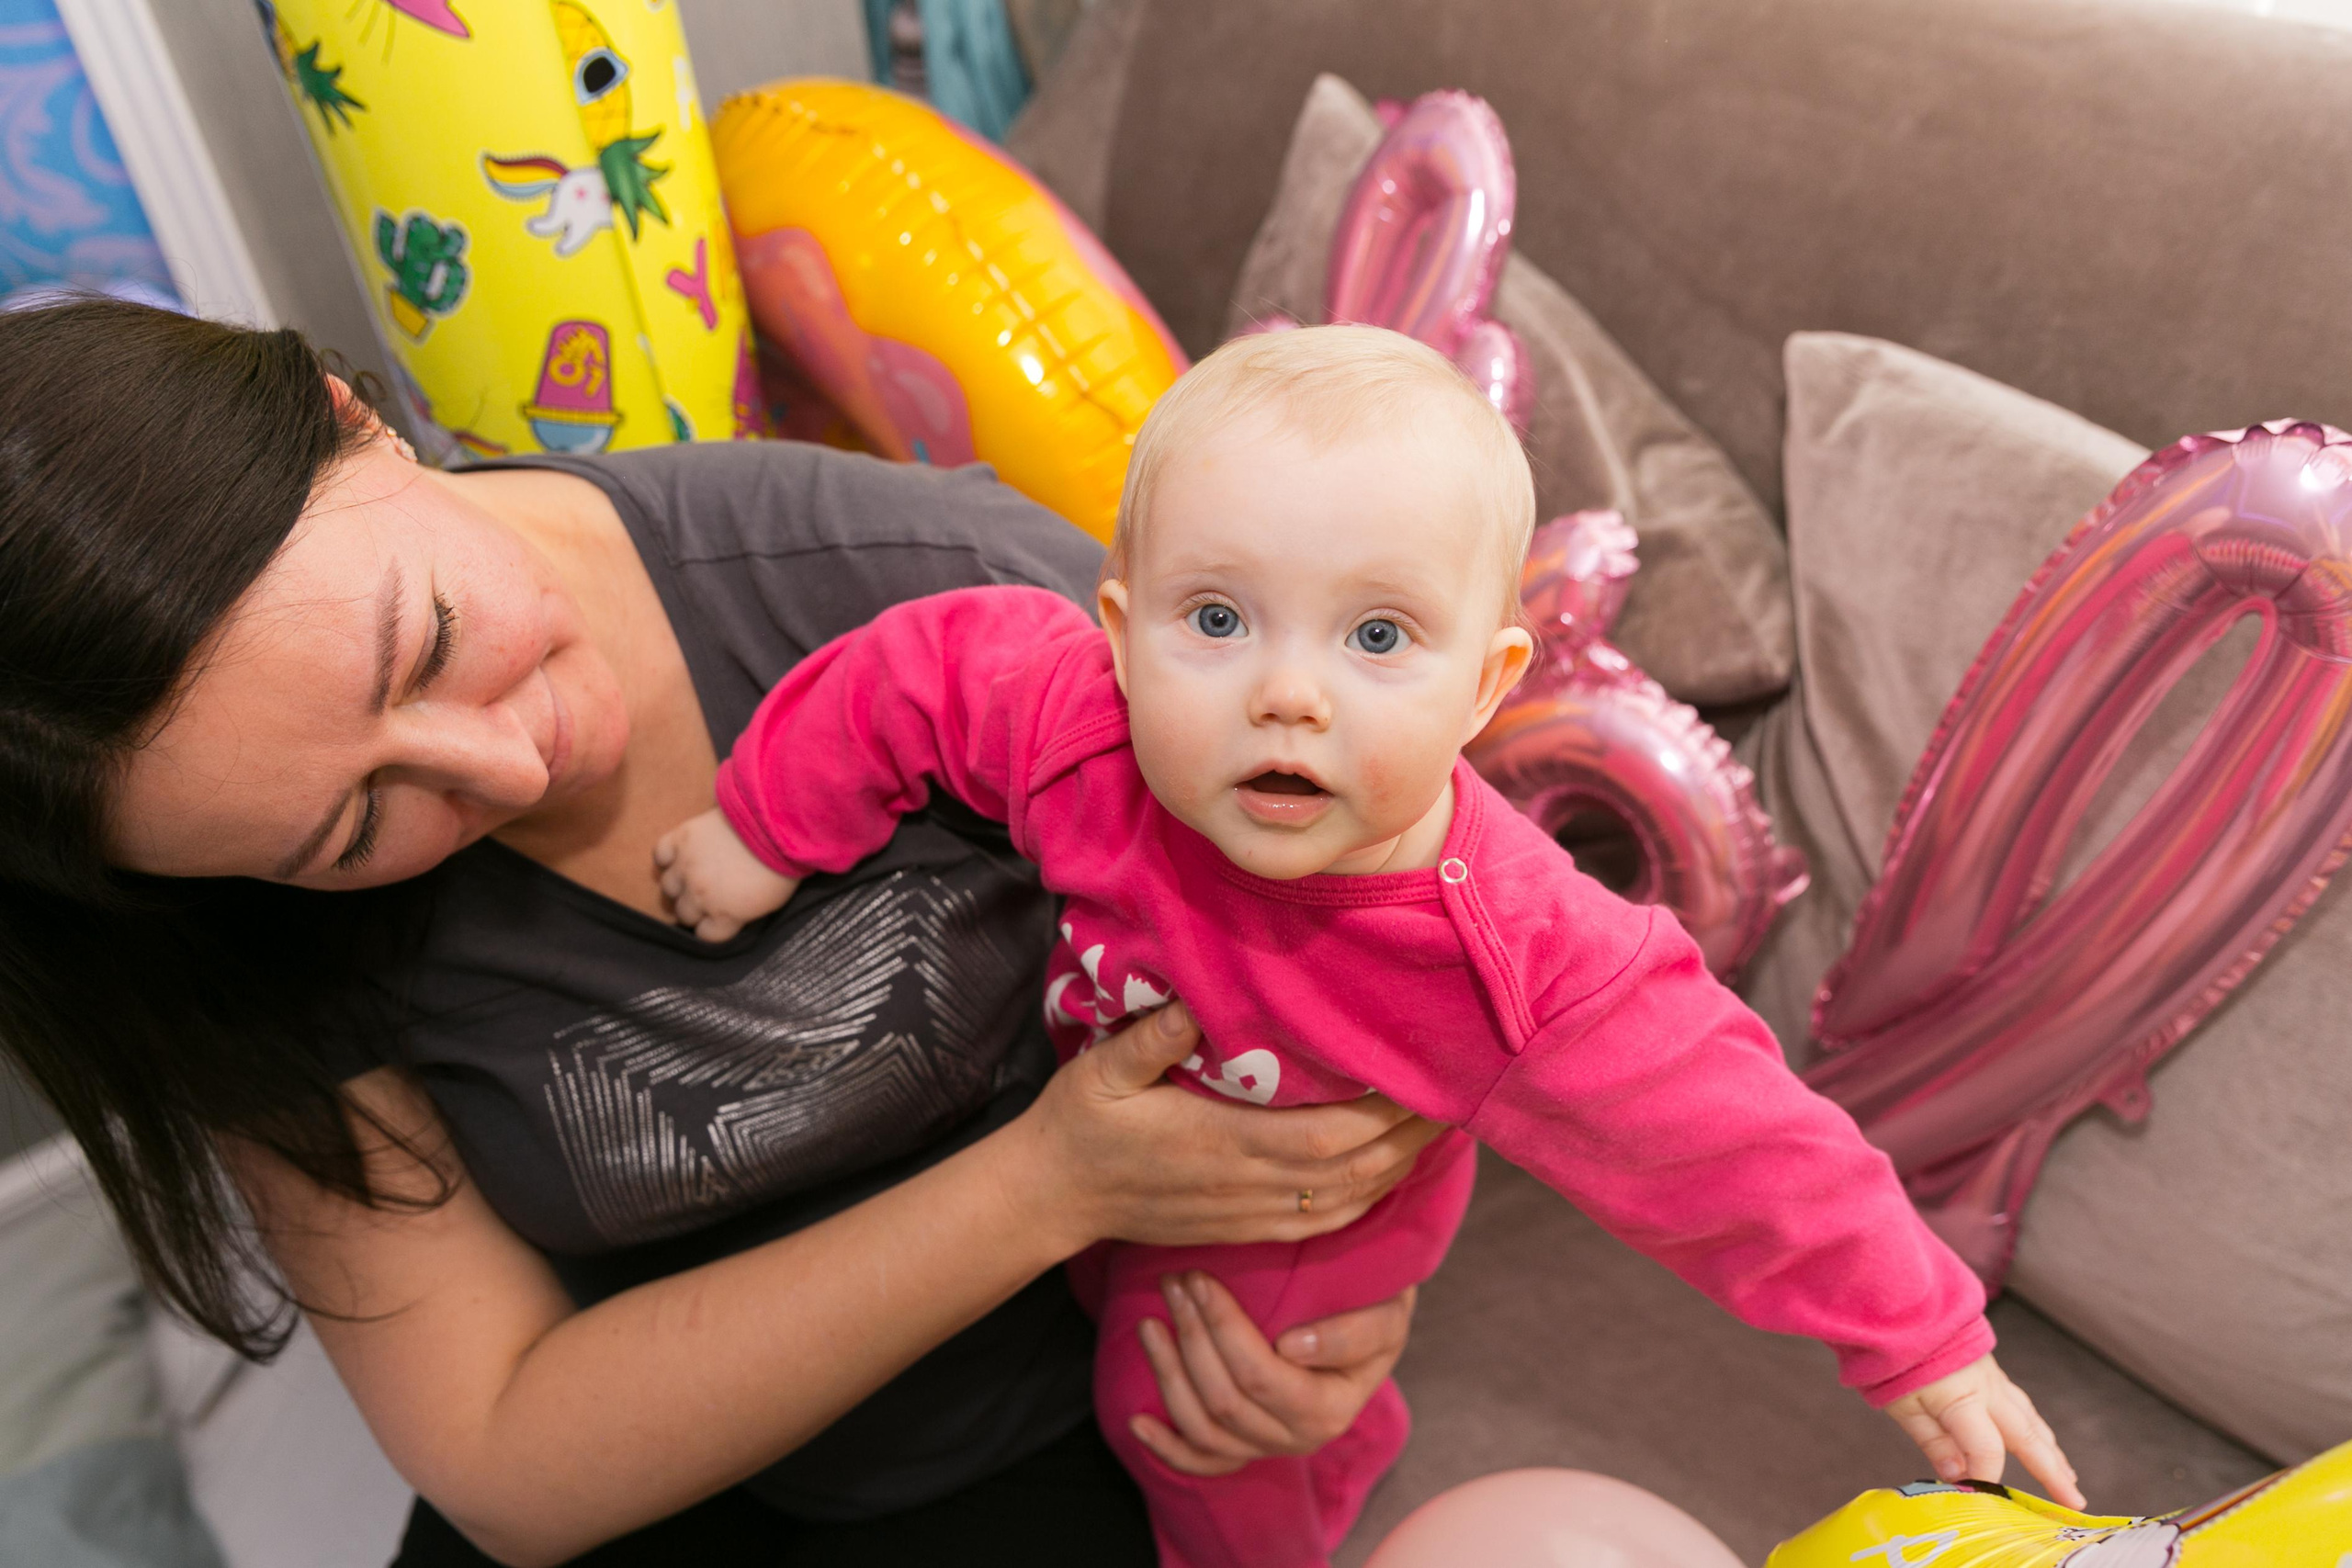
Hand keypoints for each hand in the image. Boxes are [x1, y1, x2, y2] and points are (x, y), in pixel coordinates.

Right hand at [653, 809, 798, 941]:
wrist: (777, 825)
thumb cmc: (781, 866)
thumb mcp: (769, 904)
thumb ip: (741, 915)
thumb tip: (729, 917)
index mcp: (724, 915)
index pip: (705, 936)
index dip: (713, 928)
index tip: (719, 919)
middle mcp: (700, 895)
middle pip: (684, 913)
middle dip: (695, 907)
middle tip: (708, 894)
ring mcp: (687, 867)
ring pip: (669, 887)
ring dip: (680, 883)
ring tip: (694, 874)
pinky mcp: (681, 840)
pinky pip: (660, 854)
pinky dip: (667, 856)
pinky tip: (680, 855)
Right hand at [1019, 999, 1446, 1255]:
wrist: (1052, 1198)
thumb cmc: (1079, 1125)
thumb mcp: (1101, 1071)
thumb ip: (1149, 1038)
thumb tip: (1193, 999)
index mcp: (1224, 1143)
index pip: (1327, 1133)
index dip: (1384, 1111)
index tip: (1421, 1069)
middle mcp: (1250, 1185)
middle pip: (1357, 1166)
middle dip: (1413, 1132)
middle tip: (1458, 1086)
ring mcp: (1253, 1213)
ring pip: (1351, 1196)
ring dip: (1403, 1163)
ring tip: (1445, 1122)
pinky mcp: (1249, 1229)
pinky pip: (1328, 1221)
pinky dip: (1372, 1194)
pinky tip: (1396, 1169)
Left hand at [1130, 1271, 1415, 1475]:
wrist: (1373, 1320)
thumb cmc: (1378, 1307)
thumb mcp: (1388, 1311)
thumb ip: (1356, 1331)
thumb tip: (1293, 1348)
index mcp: (1331, 1409)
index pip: (1262, 1376)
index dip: (1223, 1329)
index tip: (1200, 1278)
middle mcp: (1298, 1439)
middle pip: (1225, 1400)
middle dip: (1192, 1337)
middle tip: (1174, 1282)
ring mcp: (1268, 1447)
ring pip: (1203, 1428)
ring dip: (1168, 1375)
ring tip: (1149, 1322)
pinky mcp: (1246, 1447)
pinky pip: (1201, 1461)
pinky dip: (1166, 1446)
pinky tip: (1137, 1420)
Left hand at [1885, 1353, 2082, 1509]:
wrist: (1900, 1307)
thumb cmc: (1894, 1356)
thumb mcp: (1902, 1405)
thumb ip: (1933, 1442)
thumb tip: (1960, 1478)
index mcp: (1963, 1399)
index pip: (1987, 1450)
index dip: (1985, 1477)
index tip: (1978, 1499)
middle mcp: (1988, 1390)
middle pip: (2026, 1437)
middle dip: (2053, 1472)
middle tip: (2075, 1503)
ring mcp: (1993, 1378)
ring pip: (2030, 1420)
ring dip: (2051, 1450)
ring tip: (2067, 1477)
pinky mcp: (1990, 1371)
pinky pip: (2021, 1404)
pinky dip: (2036, 1427)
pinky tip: (2039, 1439)